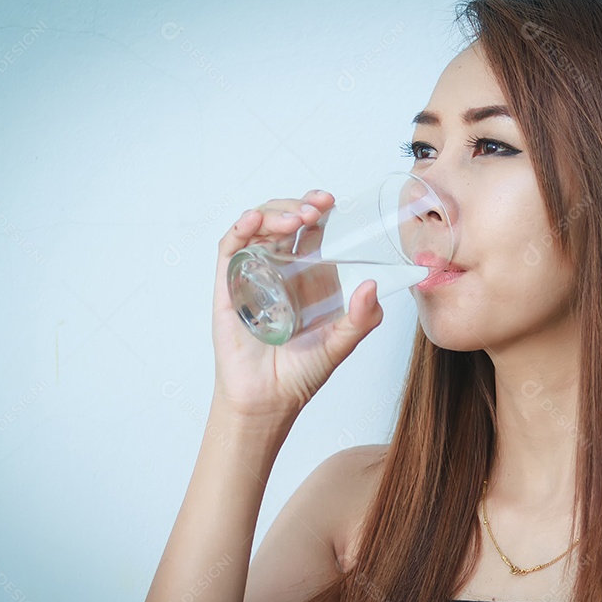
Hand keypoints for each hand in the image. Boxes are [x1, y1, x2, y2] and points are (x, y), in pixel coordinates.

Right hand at [211, 190, 383, 420]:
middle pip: (284, 220)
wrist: (268, 400)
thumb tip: (372, 286)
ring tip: (294, 219)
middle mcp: (280, 269)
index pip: (311, 229)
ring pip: (258, 227)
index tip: (330, 201)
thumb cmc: (302, 372)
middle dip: (298, 205)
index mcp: (309, 275)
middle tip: (315, 208)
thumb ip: (362, 319)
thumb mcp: (341, 342)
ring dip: (274, 212)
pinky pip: (230, 249)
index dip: (318, 209)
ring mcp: (253, 273)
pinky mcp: (229, 286)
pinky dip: (240, 229)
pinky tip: (254, 222)